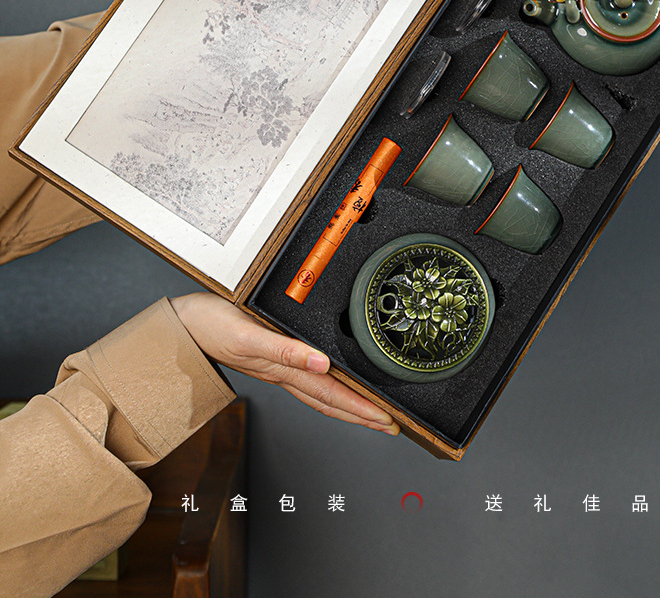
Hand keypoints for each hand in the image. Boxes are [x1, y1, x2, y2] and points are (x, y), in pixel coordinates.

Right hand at [171, 292, 398, 434]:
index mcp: (282, 368)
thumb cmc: (210, 326)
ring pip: (320, 391)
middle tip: (390, 423)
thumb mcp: (248, 336)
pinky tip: (332, 381)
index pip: (331, 393)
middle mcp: (283, 371)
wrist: (182, 324)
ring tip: (370, 412)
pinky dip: (326, 385)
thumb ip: (285, 351)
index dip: (361, 407)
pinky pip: (306, 377)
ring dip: (347, 404)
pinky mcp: (270, 356)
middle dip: (361, 413)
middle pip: (330, 399)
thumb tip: (322, 362)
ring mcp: (276, 367)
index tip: (387, 418)